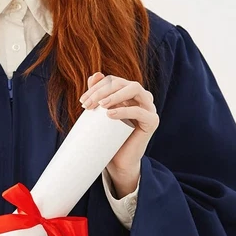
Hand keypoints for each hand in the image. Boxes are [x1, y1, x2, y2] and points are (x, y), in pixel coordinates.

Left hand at [79, 72, 159, 191]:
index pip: (113, 80)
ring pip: (135, 89)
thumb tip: (95, 74)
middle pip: (123, 83)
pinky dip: (124, 110)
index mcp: (130, 92)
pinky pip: (140, 111)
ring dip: (115, 94)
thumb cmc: (109, 136)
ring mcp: (149, 107)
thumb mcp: (100, 113)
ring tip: (100, 105)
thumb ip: (98, 94)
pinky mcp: (152, 121)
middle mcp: (142, 96)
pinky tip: (110, 114)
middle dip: (102, 90)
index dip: (97, 87)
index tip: (82, 101)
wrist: (118, 161)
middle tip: (87, 104)